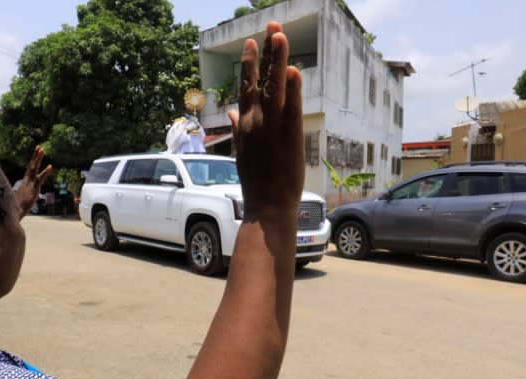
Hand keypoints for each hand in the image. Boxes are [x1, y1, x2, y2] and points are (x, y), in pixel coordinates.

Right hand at [15, 145, 51, 217]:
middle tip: (39, 147)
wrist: (14, 214)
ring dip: (38, 158)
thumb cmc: (15, 208)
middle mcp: (26, 181)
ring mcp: (30, 184)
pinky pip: (40, 179)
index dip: (33, 161)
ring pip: (34, 168)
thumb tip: (18, 197)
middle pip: (31, 166)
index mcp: (24, 183)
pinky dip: (45, 172)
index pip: (29, 169)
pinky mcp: (34, 189)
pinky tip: (50, 166)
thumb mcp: (20, 199)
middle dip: (35, 156)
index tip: (36, 153)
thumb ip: (21, 195)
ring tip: (42, 149)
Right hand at [228, 23, 303, 219]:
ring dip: (277, 59)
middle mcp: (256, 120)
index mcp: (246, 123)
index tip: (251, 42)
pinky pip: (292, 105)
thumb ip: (239, 127)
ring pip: (275, 86)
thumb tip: (232, 111)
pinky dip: (292, 87)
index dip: (250, 63)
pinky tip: (292, 69)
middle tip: (271, 26)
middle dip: (266, 51)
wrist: (266, 205)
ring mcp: (272, 126)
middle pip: (261, 79)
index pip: (247, 86)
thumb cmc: (257, 182)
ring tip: (279, 35)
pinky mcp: (289, 134)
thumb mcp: (243, 151)